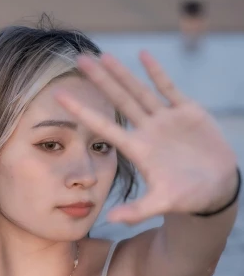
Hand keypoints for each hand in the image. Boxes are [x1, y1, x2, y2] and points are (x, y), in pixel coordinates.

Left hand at [53, 50, 237, 224]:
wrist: (215, 188)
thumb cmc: (186, 197)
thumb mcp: (161, 204)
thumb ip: (137, 211)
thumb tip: (111, 220)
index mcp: (138, 149)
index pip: (104, 126)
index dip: (83, 111)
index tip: (60, 96)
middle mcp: (147, 131)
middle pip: (119, 100)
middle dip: (100, 80)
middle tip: (79, 58)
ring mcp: (165, 120)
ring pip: (139, 91)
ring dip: (122, 73)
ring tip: (103, 56)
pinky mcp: (186, 112)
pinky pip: (169, 88)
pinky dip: (157, 72)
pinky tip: (143, 55)